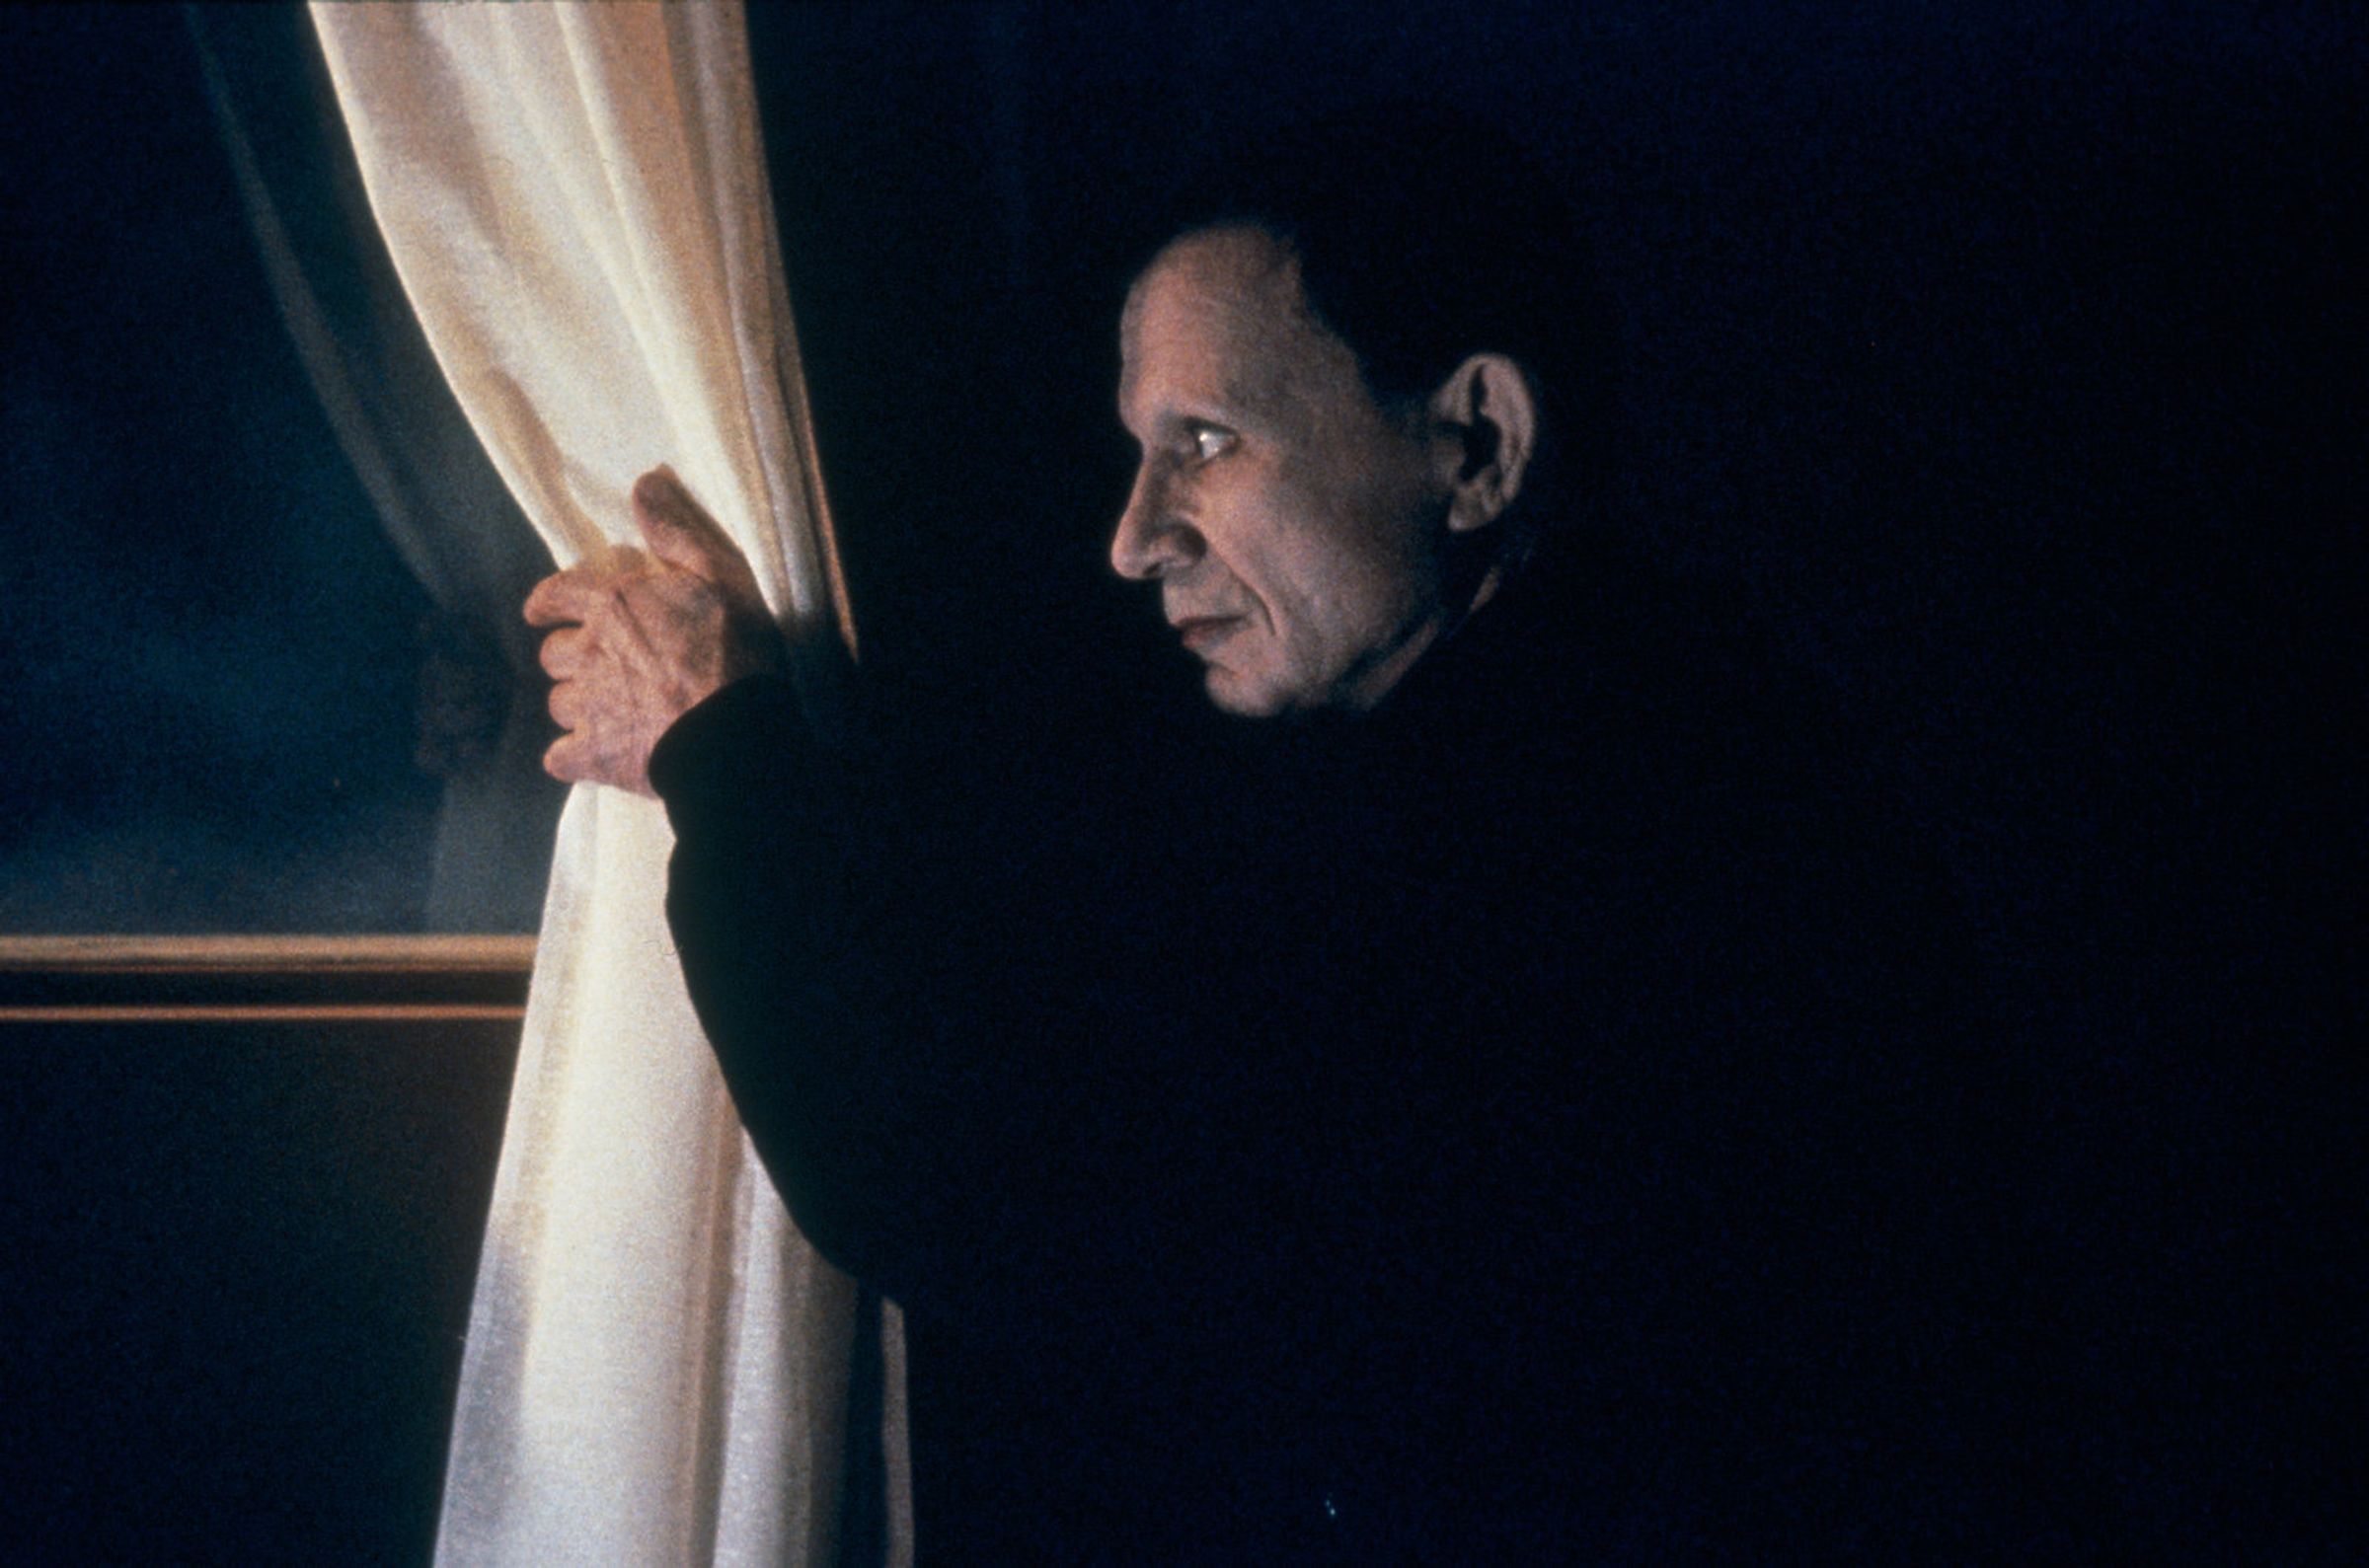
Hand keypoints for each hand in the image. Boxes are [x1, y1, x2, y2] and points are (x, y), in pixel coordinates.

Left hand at [524, 467, 782, 795]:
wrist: (736, 733)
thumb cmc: (735, 650)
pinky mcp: (595, 756)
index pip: (555, 594)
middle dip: (571, 656)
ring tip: (607, 710)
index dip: (547, 603)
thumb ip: (677, 530)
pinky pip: (560, 756)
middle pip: (554, 655)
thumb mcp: (722, 573)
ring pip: (559, 703)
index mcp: (612, 604)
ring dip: (577, 703)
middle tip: (600, 664)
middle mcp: (589, 653)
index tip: (542, 611)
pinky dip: (572, 753)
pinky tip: (592, 754)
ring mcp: (588, 709)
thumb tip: (644, 483)